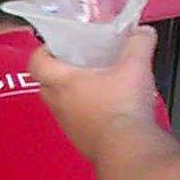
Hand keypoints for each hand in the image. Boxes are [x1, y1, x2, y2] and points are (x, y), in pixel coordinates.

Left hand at [30, 28, 163, 162]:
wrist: (125, 147)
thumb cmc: (123, 104)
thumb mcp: (136, 65)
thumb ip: (139, 43)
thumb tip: (143, 32)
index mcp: (63, 83)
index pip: (36, 63)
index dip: (43, 51)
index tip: (56, 46)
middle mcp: (58, 105)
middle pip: (46, 84)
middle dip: (59, 71)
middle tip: (79, 62)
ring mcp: (67, 125)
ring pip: (60, 103)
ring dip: (72, 93)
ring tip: (97, 82)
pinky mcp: (79, 139)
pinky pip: (75, 120)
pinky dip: (85, 111)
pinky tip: (107, 106)